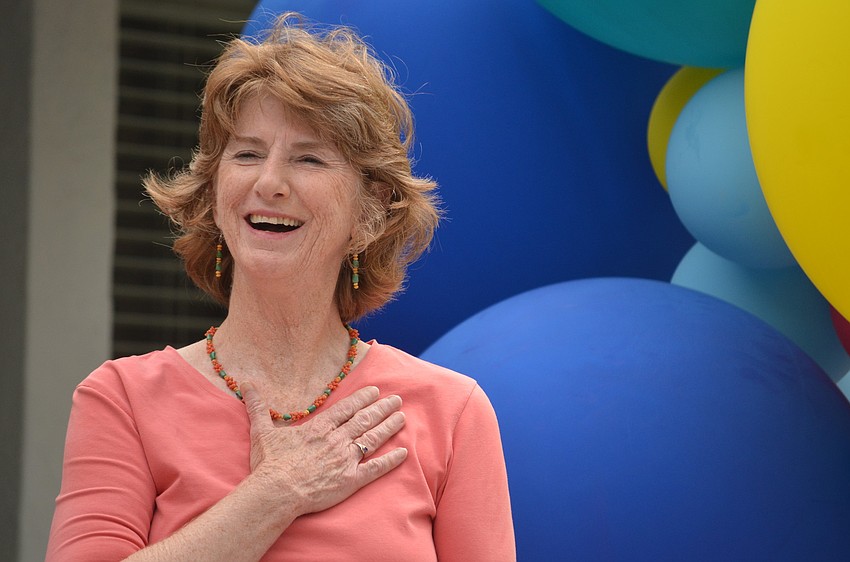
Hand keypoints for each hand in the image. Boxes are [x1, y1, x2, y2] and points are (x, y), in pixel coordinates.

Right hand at [241, 383, 406, 515]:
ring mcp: (346, 460)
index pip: (347, 408)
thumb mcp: (262, 431)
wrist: (276, 492)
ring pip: (373, 438)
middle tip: (397, 399)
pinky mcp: (351, 481)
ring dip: (389, 427)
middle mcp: (337, 440)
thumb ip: (257, 406)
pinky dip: (390, 461)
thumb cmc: (269, 464)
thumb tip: (245, 384)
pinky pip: (376, 469)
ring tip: (402, 417)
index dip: (363, 398)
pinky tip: (403, 453)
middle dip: (382, 408)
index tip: (375, 391)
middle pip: (365, 420)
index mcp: (320, 428)